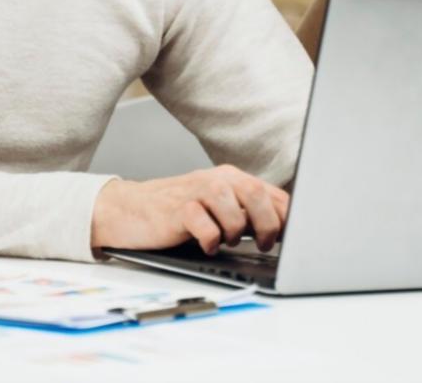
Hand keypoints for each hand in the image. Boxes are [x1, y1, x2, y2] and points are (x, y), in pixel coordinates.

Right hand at [91, 166, 288, 254]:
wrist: (130, 209)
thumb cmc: (177, 212)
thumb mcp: (216, 207)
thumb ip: (245, 211)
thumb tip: (284, 230)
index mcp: (230, 178)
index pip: (271, 193)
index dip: (287, 216)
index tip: (291, 237)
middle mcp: (215, 180)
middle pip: (256, 195)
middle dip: (268, 225)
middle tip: (264, 244)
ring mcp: (195, 192)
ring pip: (234, 209)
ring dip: (237, 233)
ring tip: (227, 241)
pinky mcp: (177, 209)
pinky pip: (205, 227)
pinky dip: (211, 241)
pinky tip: (205, 244)